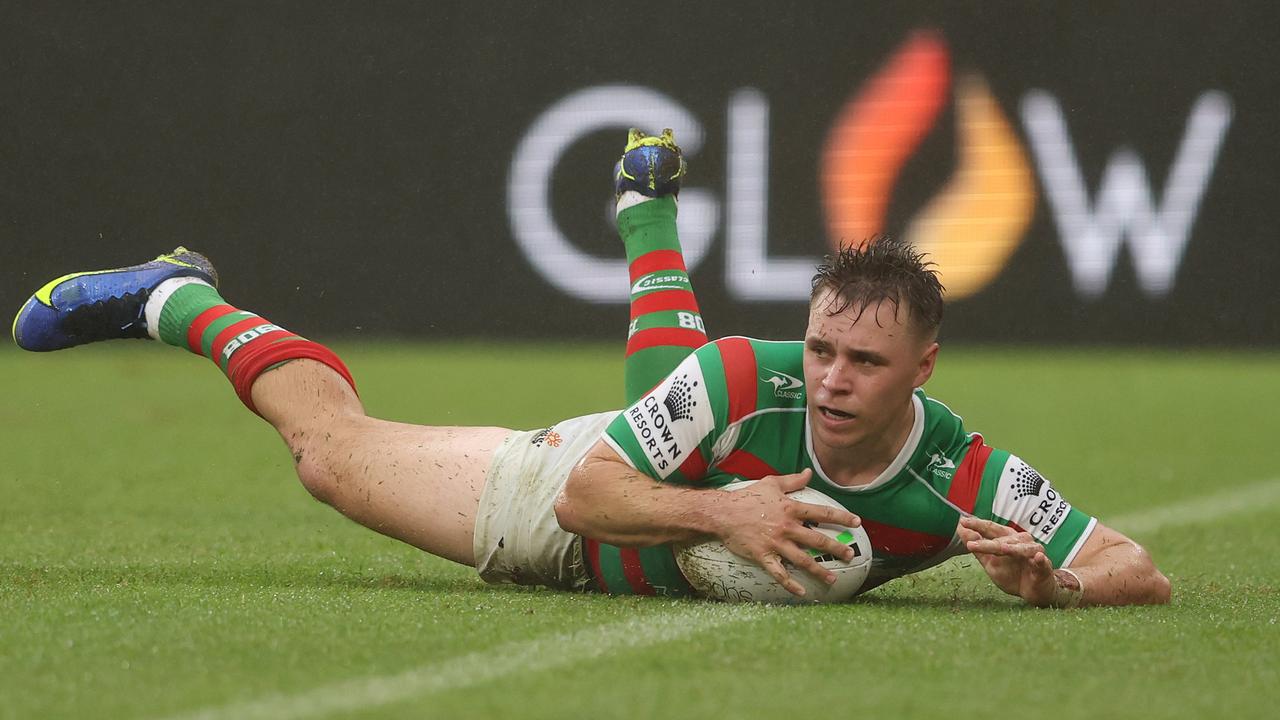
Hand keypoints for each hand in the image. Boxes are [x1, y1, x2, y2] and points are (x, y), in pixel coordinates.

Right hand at [715, 469, 860, 597]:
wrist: (722, 513)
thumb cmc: (747, 496)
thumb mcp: (771, 483)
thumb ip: (792, 480)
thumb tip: (809, 473)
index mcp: (790, 508)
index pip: (822, 513)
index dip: (841, 517)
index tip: (857, 522)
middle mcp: (786, 527)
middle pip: (817, 539)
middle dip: (837, 548)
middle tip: (850, 555)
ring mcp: (775, 543)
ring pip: (803, 560)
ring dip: (819, 570)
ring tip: (832, 579)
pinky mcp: (763, 556)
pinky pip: (779, 573)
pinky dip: (791, 585)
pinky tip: (802, 593)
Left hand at [957, 516, 1062, 605]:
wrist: (1034, 592)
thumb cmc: (1012, 574)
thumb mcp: (991, 563)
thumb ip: (977, 548)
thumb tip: (960, 529)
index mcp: (1007, 538)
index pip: (991, 529)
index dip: (977, 525)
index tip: (962, 522)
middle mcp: (1021, 541)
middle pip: (1002, 539)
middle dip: (986, 542)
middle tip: (971, 544)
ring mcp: (1034, 553)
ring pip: (1020, 549)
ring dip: (1009, 548)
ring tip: (998, 548)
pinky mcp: (1044, 567)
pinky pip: (1043, 563)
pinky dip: (1040, 560)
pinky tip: (1038, 558)